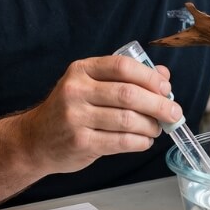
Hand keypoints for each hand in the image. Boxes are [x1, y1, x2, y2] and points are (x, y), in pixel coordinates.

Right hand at [16, 54, 181, 174]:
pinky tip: (144, 141)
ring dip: (150, 126)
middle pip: (128, 94)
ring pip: (127, 120)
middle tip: (174, 112)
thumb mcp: (92, 85)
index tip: (166, 88)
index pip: (122, 66)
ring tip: (156, 128)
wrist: (35, 139)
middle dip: (158, 104)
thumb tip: (163, 77)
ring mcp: (76, 117)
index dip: (149, 77)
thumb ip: (126, 78)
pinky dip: (140, 142)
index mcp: (82, 70)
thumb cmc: (71, 109)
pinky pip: (121, 142)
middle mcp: (76, 91)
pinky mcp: (81, 142)